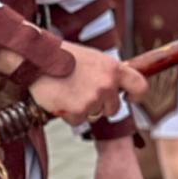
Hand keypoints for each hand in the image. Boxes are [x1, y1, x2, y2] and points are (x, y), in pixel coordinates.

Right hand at [30, 44, 146, 125]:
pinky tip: (61, 99)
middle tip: (83, 94)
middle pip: (114, 108)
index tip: (129, 98)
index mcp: (114, 69)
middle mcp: (107, 84)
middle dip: (101, 106)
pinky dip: (69, 114)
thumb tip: (118, 86)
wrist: (38, 60)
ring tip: (69, 92)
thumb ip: (108, 73)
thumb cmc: (64, 58)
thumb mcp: (94, 59)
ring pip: (94, 115)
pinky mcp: (78, 110)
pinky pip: (77, 120)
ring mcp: (93, 98)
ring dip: (83, 109)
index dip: (137, 95)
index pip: (140, 86)